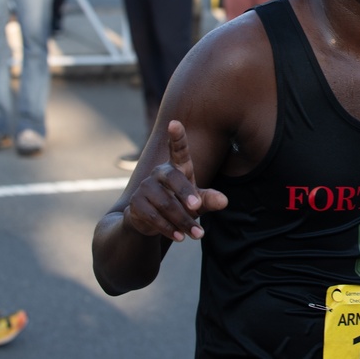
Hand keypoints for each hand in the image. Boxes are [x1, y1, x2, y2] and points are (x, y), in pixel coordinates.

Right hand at [122, 120, 227, 242]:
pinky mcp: (135, 204)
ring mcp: (145, 187)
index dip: (177, 136)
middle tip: (197, 208)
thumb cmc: (180, 204)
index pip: (178, 149)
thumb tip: (224, 201)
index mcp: (177, 167)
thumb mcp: (197, 202)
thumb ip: (209, 199)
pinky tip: (179, 237)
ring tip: (197, 234)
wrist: (150, 223)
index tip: (174, 122)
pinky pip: (152, 216)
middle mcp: (159, 173)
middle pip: (173, 178)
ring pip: (165, 203)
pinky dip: (167, 228)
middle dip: (186, 193)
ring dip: (182, 221)